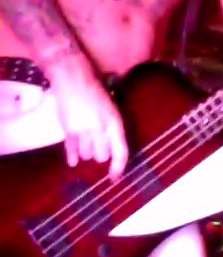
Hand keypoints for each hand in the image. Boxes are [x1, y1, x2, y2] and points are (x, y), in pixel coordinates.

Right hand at [47, 63, 128, 178]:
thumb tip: (113, 146)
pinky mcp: (67, 130)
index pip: (120, 151)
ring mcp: (82, 131)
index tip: (115, 177)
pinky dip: (72, 157)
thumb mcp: (111, 107)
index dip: (119, 167)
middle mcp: (100, 129)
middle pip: (102, 156)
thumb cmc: (96, 90)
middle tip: (99, 147)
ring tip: (86, 143)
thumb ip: (112, 126)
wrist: (73, 79)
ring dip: (87, 152)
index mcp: (115, 122)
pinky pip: (71, 150)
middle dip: (101, 155)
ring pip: (86, 155)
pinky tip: (73, 161)